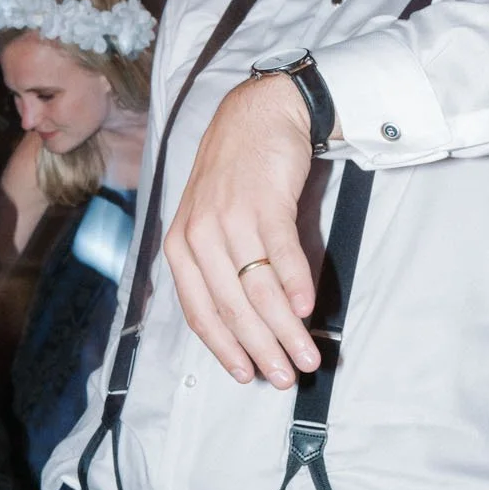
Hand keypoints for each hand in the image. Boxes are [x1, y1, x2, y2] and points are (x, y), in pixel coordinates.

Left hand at [164, 75, 319, 388]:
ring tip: (307, 354)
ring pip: (259, 289)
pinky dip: (296, 285)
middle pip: (232, 308)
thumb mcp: (209, 220)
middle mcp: (199, 235)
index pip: (199, 312)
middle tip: (285, 376)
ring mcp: (230, 218)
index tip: (247, 375)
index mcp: (180, 245)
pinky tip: (308, 309)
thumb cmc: (235, 174)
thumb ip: (218, 267)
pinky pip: (281, 254)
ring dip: (286, 328)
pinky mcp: (264, 202)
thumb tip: (248, 324)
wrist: (257, 113)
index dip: (225, 349)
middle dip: (261, 349)